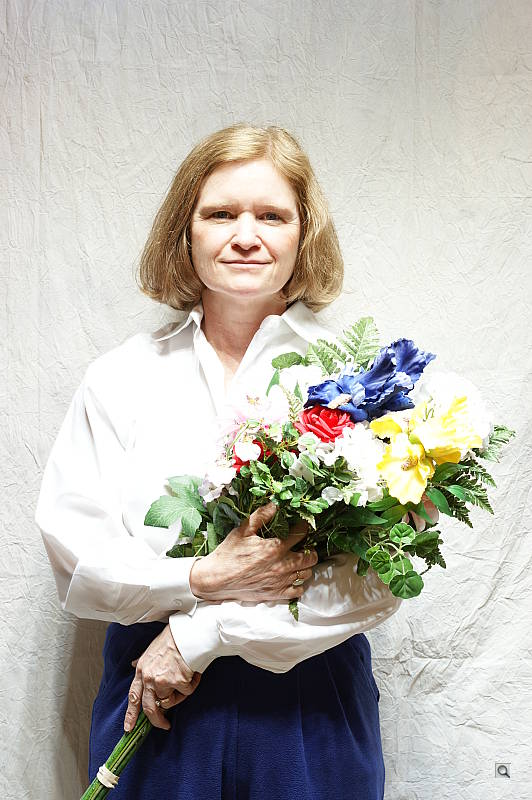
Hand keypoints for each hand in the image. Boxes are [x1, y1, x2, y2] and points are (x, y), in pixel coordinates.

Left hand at [124, 625, 201, 731]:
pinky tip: (193, 673)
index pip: (133, 697)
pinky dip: (191, 685)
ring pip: (170, 700)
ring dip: (179, 694)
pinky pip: (186, 692)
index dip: (131, 715)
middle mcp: (150, 678)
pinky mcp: (178, 682)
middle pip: (149, 708)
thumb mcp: (151, 649)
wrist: (187, 634)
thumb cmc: (171, 639)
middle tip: (164, 725)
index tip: (129, 728)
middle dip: (156, 720)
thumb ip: (143, 661)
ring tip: (185, 677)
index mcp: (142, 670)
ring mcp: (163, 681)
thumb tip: (133, 664)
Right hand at [189, 502, 317, 602]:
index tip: (301, 525)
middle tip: (302, 544)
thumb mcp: (243, 530)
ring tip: (296, 559)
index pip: (301, 534)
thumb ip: (261, 516)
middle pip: (311, 557)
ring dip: (305, 565)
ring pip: (307, 573)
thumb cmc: (229, 554)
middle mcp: (282, 566)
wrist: (217, 579)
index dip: (304, 527)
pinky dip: (298, 583)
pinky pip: (298, 590)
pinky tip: (290, 576)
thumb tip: (275, 505)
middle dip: (309, 548)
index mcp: (275, 548)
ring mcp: (281, 582)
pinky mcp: (276, 594)